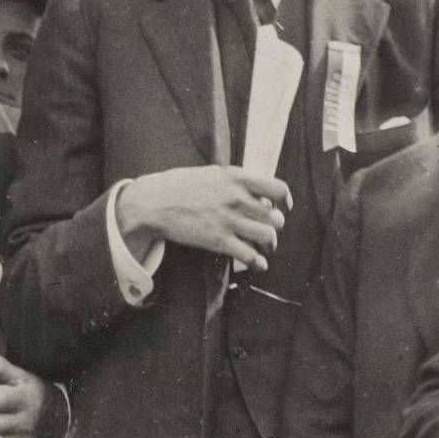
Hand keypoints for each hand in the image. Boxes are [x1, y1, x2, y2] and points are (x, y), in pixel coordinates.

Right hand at [116, 167, 291, 271]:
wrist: (152, 202)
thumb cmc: (179, 185)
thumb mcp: (211, 172)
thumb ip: (235, 181)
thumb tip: (254, 191)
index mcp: (237, 178)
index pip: (279, 189)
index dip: (286, 202)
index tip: (283, 208)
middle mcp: (237, 198)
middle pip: (276, 217)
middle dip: (275, 226)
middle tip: (267, 230)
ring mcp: (229, 220)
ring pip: (269, 237)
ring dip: (270, 245)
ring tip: (264, 248)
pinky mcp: (219, 241)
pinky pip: (250, 257)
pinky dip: (258, 263)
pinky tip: (257, 264)